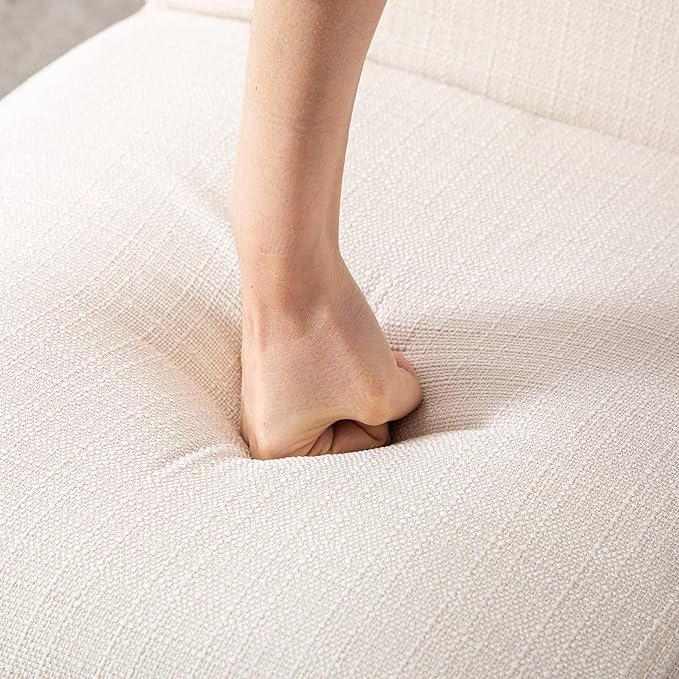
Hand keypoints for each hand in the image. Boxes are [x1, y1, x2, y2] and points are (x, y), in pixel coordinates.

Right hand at [238, 253, 421, 458]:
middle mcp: (263, 428)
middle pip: (350, 426)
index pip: (364, 450)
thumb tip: (401, 393)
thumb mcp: (384, 391)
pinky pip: (325, 377)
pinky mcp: (276, 365)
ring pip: (342, 398)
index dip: (378, 410)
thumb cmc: (327, 335)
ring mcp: (266, 395)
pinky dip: (343, 359)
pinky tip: (335, 335)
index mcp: (277, 450)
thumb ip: (403, 409)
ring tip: (344, 345)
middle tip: (356, 358)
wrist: (289, 265)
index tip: (357, 378)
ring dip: (359, 374)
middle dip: (367, 392)